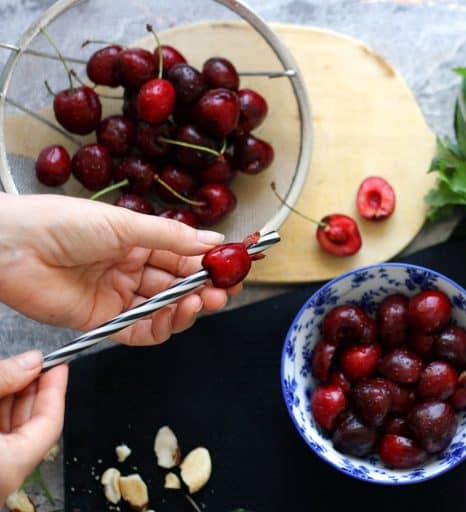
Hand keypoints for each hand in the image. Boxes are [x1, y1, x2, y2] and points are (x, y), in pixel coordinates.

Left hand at [0, 193, 239, 344]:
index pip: (183, 256)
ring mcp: (118, 296)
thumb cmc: (62, 224)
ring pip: (164, 309)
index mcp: (136, 241)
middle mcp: (130, 269)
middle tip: (226, 290)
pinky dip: (162, 327)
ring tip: (204, 301)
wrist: (12, 249)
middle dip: (204, 288)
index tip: (234, 267)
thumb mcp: (125, 224)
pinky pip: (140, 331)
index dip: (209, 263)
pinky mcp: (103, 321)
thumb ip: (172, 237)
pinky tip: (175, 316)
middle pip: (178, 285)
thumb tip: (214, 241)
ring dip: (188, 308)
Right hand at [0, 351, 66, 503]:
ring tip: (9, 373)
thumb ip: (2, 380)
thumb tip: (30, 362)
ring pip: (8, 432)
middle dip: (30, 390)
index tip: (58, 365)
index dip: (55, 389)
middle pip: (29, 427)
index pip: (49, 423)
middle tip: (29, 364)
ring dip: (9, 400)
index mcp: (8, 468)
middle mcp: (1, 480)